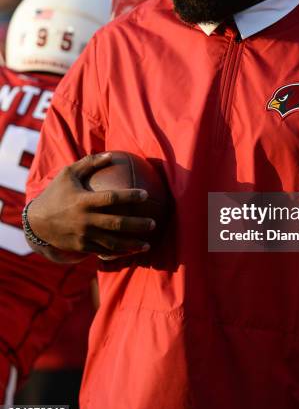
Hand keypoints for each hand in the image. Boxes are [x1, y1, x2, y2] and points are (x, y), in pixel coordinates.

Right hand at [27, 153, 155, 260]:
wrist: (36, 222)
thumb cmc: (56, 193)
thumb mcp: (68, 173)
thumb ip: (90, 163)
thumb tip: (112, 155)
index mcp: (84, 201)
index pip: (111, 198)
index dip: (130, 196)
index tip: (145, 194)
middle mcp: (85, 220)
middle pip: (117, 223)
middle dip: (137, 225)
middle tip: (153, 224)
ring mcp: (84, 236)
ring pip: (112, 243)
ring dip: (132, 245)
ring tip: (148, 245)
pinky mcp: (82, 247)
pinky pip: (103, 251)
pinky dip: (119, 253)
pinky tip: (131, 252)